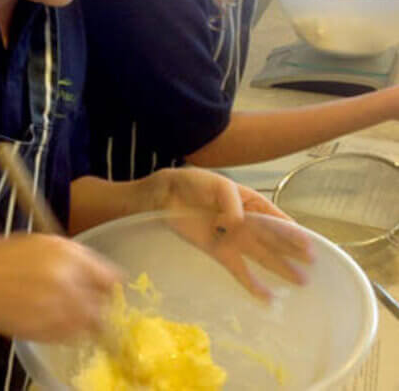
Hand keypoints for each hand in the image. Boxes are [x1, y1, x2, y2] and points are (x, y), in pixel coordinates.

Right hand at [0, 233, 121, 342]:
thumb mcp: (45, 243)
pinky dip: (70, 333)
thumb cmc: (4, 255)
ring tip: (75, 314)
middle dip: (102, 304)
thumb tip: (102, 275)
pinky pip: (70, 338)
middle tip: (95, 303)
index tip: (110, 288)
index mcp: (68, 254)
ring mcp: (53, 308)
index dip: (111, 284)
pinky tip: (57, 321)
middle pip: (104, 305)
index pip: (111, 278)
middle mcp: (65, 281)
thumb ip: (76, 257)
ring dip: (89, 322)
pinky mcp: (40, 331)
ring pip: (90, 325)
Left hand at [142, 167, 314, 300]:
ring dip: (280, 268)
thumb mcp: (217, 185)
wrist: (165, 195)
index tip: (308, 243)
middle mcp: (245, 222)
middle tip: (313, 264)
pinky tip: (267, 296)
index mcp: (249, 202)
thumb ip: (231, 203)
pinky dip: (251, 282)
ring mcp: (233, 238)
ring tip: (301, 281)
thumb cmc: (193, 184)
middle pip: (273, 239)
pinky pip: (238, 269)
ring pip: (262, 255)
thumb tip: (238, 224)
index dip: (291, 231)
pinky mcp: (219, 251)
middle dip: (292, 251)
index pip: (275, 218)